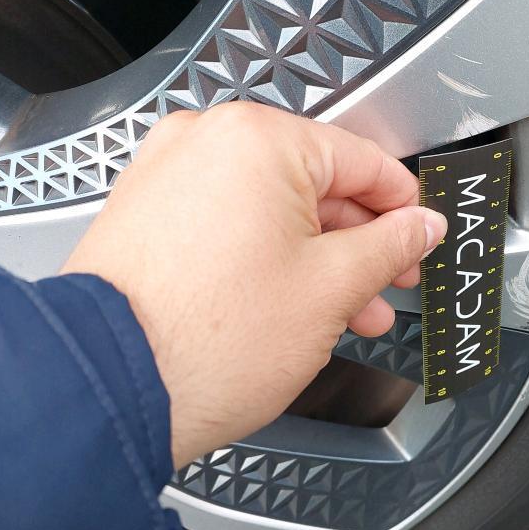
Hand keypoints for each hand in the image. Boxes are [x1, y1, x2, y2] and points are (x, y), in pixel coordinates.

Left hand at [63, 103, 446, 468]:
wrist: (108, 390)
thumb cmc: (205, 341)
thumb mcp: (333, 288)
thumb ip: (390, 245)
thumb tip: (421, 226)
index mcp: (258, 139)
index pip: (363, 160)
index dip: (404, 206)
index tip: (420, 235)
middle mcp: (206, 143)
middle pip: (316, 185)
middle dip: (361, 245)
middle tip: (387, 283)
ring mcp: (169, 177)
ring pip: (272, 209)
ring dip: (318, 259)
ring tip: (347, 311)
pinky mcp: (146, 215)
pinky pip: (229, 223)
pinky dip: (267, 257)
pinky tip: (292, 302)